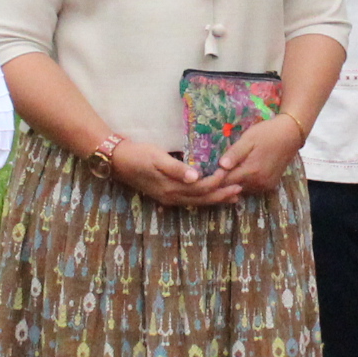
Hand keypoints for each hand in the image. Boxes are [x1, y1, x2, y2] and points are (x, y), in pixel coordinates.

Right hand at [105, 135, 230, 208]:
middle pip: (202, 199)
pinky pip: (190, 199)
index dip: (216, 182)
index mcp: (171, 188)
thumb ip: (176, 168)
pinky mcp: (166, 194)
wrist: (117, 161)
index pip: (200, 188)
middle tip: (240, 189)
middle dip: (221, 195)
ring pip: (197, 201)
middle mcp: (172, 197)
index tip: (229, 172)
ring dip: (215, 198)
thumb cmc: (138, 155)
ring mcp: (168, 198)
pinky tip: (210, 194)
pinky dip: (204, 197)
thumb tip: (196, 177)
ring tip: (232, 196)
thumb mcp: (157, 158)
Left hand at [203, 107, 304, 200]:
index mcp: (251, 171)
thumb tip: (221, 166)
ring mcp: (265, 186)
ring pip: (241, 190)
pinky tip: (236, 177)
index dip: (213, 180)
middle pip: (232, 188)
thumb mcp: (249, 139)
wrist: (290, 135)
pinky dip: (242, 185)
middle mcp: (258, 182)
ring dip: (231, 185)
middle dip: (220, 184)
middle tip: (207, 178)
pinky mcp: (270, 186)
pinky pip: (251, 189)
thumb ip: (235, 153)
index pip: (225, 182)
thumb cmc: (267, 133)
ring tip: (220, 177)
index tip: (202, 175)